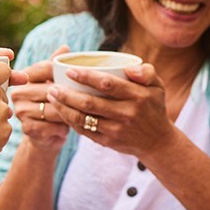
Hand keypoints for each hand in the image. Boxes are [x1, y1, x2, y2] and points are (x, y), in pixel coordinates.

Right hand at [9, 46, 70, 153]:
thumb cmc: (52, 105)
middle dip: (70, 94)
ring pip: (53, 108)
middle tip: (87, 98)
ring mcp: (21, 112)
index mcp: (24, 78)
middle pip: (50, 89)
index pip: (44, 67)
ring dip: (69, 111)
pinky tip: (69, 126)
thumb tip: (65, 47)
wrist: (45, 136)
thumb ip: (57, 66)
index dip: (63, 72)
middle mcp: (18, 93)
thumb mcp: (54, 83)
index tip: (78, 77)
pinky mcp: (28, 128)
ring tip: (80, 112)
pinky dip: (65, 126)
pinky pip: (53, 125)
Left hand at [45, 62, 177, 157]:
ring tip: (52, 97)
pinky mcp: (109, 141)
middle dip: (67, 94)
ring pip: (83, 119)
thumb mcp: (157, 86)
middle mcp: (127, 114)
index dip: (86, 77)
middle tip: (53, 86)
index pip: (108, 84)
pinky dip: (70, 121)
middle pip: (90, 103)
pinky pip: (84, 131)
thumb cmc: (153, 107)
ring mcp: (116, 130)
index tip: (70, 71)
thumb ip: (146, 72)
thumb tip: (128, 68)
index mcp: (138, 96)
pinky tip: (61, 111)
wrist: (157, 142)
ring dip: (64, 108)